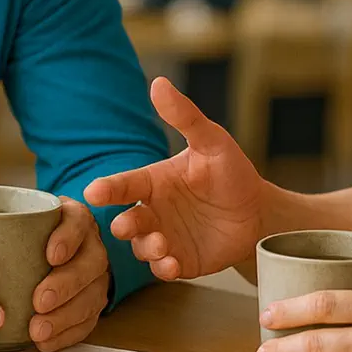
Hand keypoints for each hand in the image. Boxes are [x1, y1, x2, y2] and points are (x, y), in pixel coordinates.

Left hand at [28, 198, 110, 351]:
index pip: (78, 221)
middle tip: (40, 301)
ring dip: (66, 315)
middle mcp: (88, 246)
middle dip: (67, 284)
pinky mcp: (90, 302)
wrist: (41, 254)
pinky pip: (88, 321)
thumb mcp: (12, 217)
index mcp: (73, 218)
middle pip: (91, 262)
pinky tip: (46, 341)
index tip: (50, 255)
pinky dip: (67, 333)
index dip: (68, 237)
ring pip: (93, 295)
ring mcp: (93, 276)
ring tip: (38, 329)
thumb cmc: (23, 234)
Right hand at [84, 77, 266, 279]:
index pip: (123, 184)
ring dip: (147, 249)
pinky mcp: (180, 260)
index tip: (93, 192)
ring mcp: (164, 237)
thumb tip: (159, 82)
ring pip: (142, 248)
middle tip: (129, 226)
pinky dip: (164, 268)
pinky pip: (163, 268)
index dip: (107, 188)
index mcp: (153, 182)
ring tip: (162, 245)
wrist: (258, 211)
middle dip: (124, 225)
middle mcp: (153, 211)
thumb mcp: (211, 141)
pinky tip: (173, 264)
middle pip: (126, 221)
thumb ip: (185, 117)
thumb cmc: (230, 171)